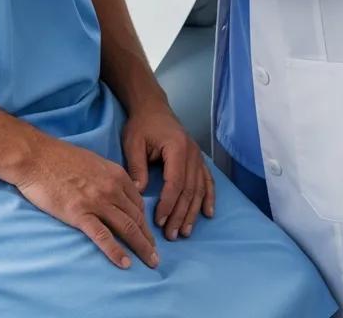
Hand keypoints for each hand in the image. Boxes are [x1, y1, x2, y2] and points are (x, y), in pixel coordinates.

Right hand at [14, 128, 158, 269]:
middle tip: (155, 255)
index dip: (146, 222)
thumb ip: (109, 177)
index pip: (138, 203)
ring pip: (127, 228)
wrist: (37, 157)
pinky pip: (103, 236)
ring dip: (141, 247)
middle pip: (137, 217)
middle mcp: (111, 188)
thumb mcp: (94, 162)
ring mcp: (97, 201)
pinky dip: (116, 252)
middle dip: (148, 238)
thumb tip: (118, 190)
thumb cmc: (61, 159)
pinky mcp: (80, 214)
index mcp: (116, 174)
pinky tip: (125, 263)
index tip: (149, 235)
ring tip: (150, 262)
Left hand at [122, 102, 214, 240]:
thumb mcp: (133, 144)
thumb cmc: (141, 125)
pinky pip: (207, 180)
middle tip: (172, 235)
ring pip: (199, 188)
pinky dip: (209, 197)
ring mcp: (197, 156)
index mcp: (177, 148)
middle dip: (181, 214)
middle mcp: (192, 153)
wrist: (152, 107)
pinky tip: (208, 213)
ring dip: (193, 211)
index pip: (175, 182)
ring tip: (185, 231)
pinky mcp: (198, 158)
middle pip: (189, 189)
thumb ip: (138, 168)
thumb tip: (139, 194)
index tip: (159, 221)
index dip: (168, 204)